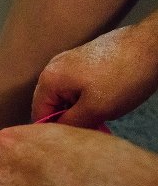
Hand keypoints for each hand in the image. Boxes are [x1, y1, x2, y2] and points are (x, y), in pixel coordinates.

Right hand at [32, 23, 157, 127]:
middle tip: (90, 127)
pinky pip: (77, 85)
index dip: (54, 131)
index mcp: (49, 78)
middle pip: (51, 104)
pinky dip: (87, 96)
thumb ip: (69, 124)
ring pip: (66, 96)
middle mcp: (53, 67)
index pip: (38, 114)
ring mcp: (69, 61)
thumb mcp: (95, 110)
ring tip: (101, 113)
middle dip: (68, 118)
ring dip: (80, 108)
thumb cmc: (124, 76)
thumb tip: (56, 134)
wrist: (152, 46)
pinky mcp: (84, 58)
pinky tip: (106, 99)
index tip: (73, 139)